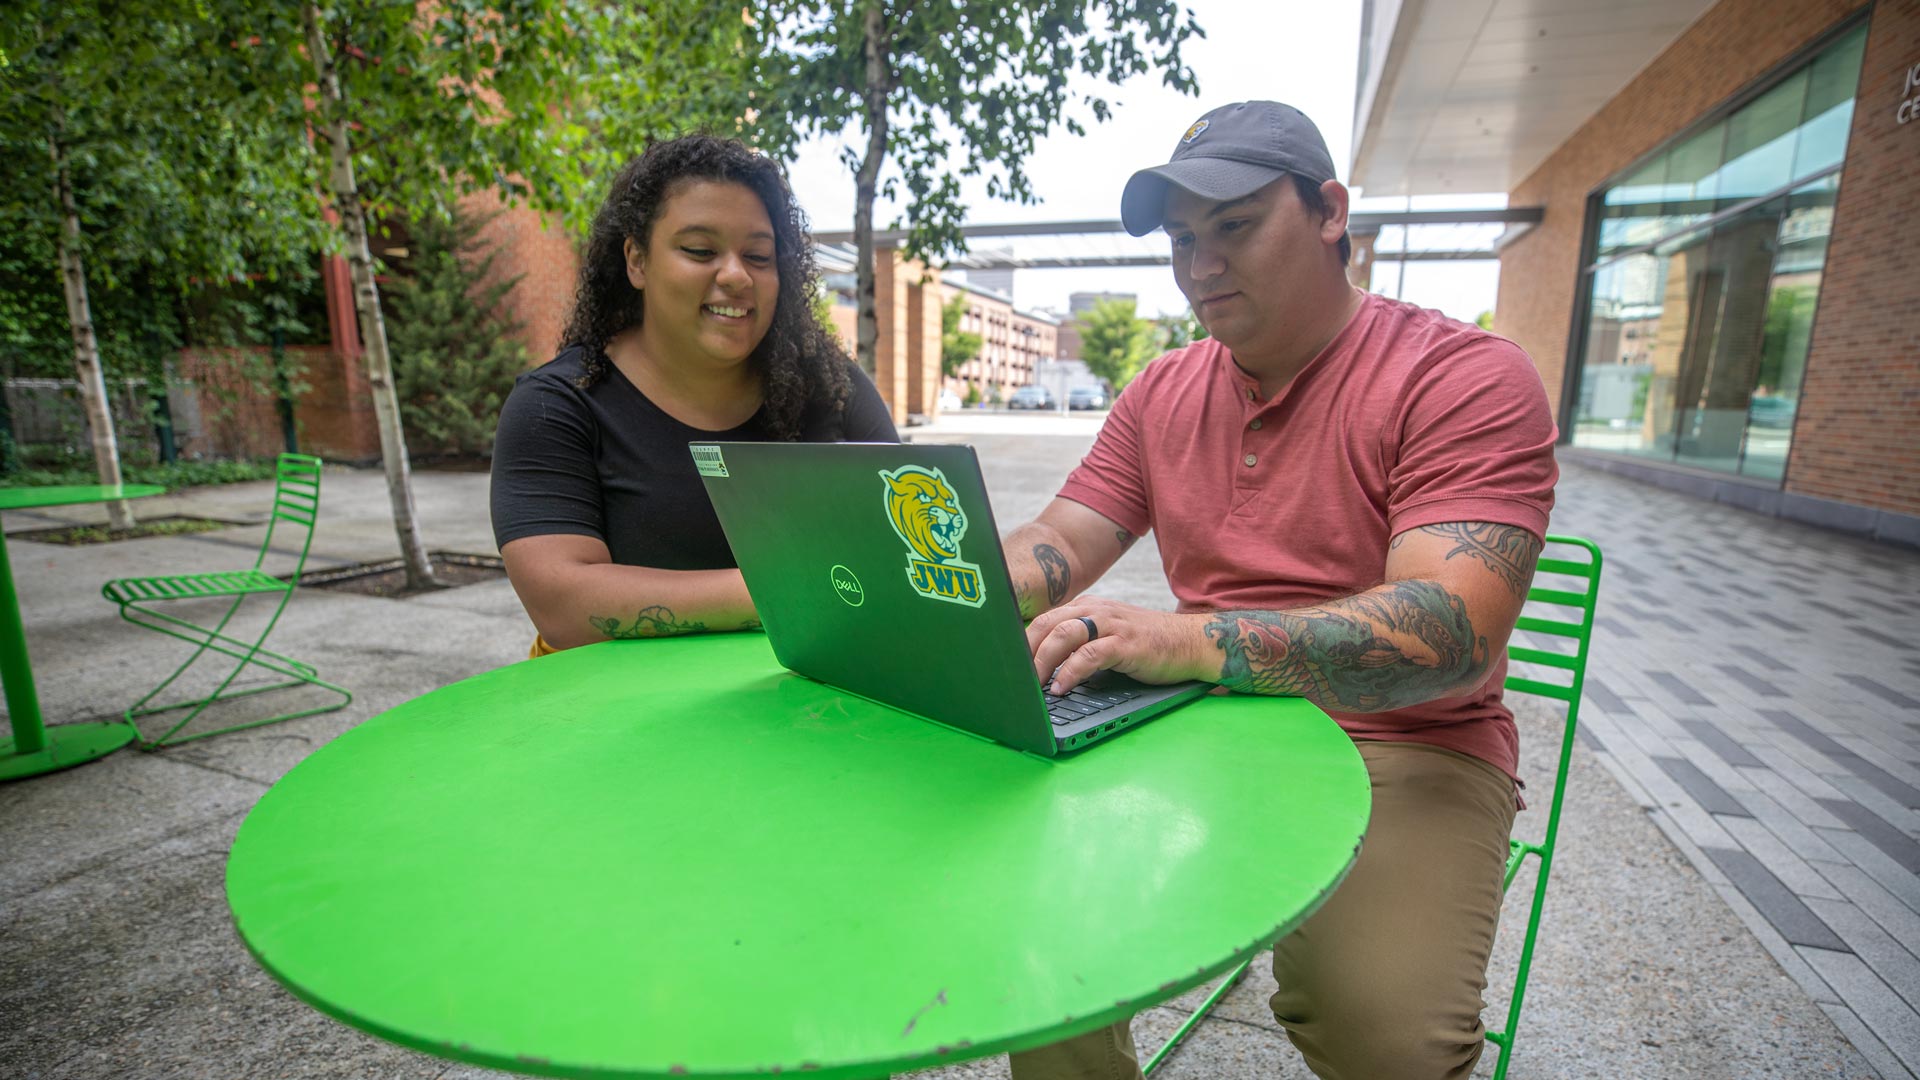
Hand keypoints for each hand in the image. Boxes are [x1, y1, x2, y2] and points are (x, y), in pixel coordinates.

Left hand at [1025, 597, 1211, 694]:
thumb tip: (1042, 668)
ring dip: (1042, 661)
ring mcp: (1111, 624)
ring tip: (1032, 684)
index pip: (1044, 619)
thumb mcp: (1107, 636)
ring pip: (1064, 635)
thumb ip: (1079, 643)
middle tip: (1014, 677)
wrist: (1189, 642)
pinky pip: (1089, 654)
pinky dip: (1070, 671)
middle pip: (1047, 624)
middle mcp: (1095, 610)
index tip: (1006, 663)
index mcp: (1086, 607)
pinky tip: (1062, 687)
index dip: (1021, 641)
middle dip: (1026, 651)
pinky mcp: (1125, 643)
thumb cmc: (1146, 644)